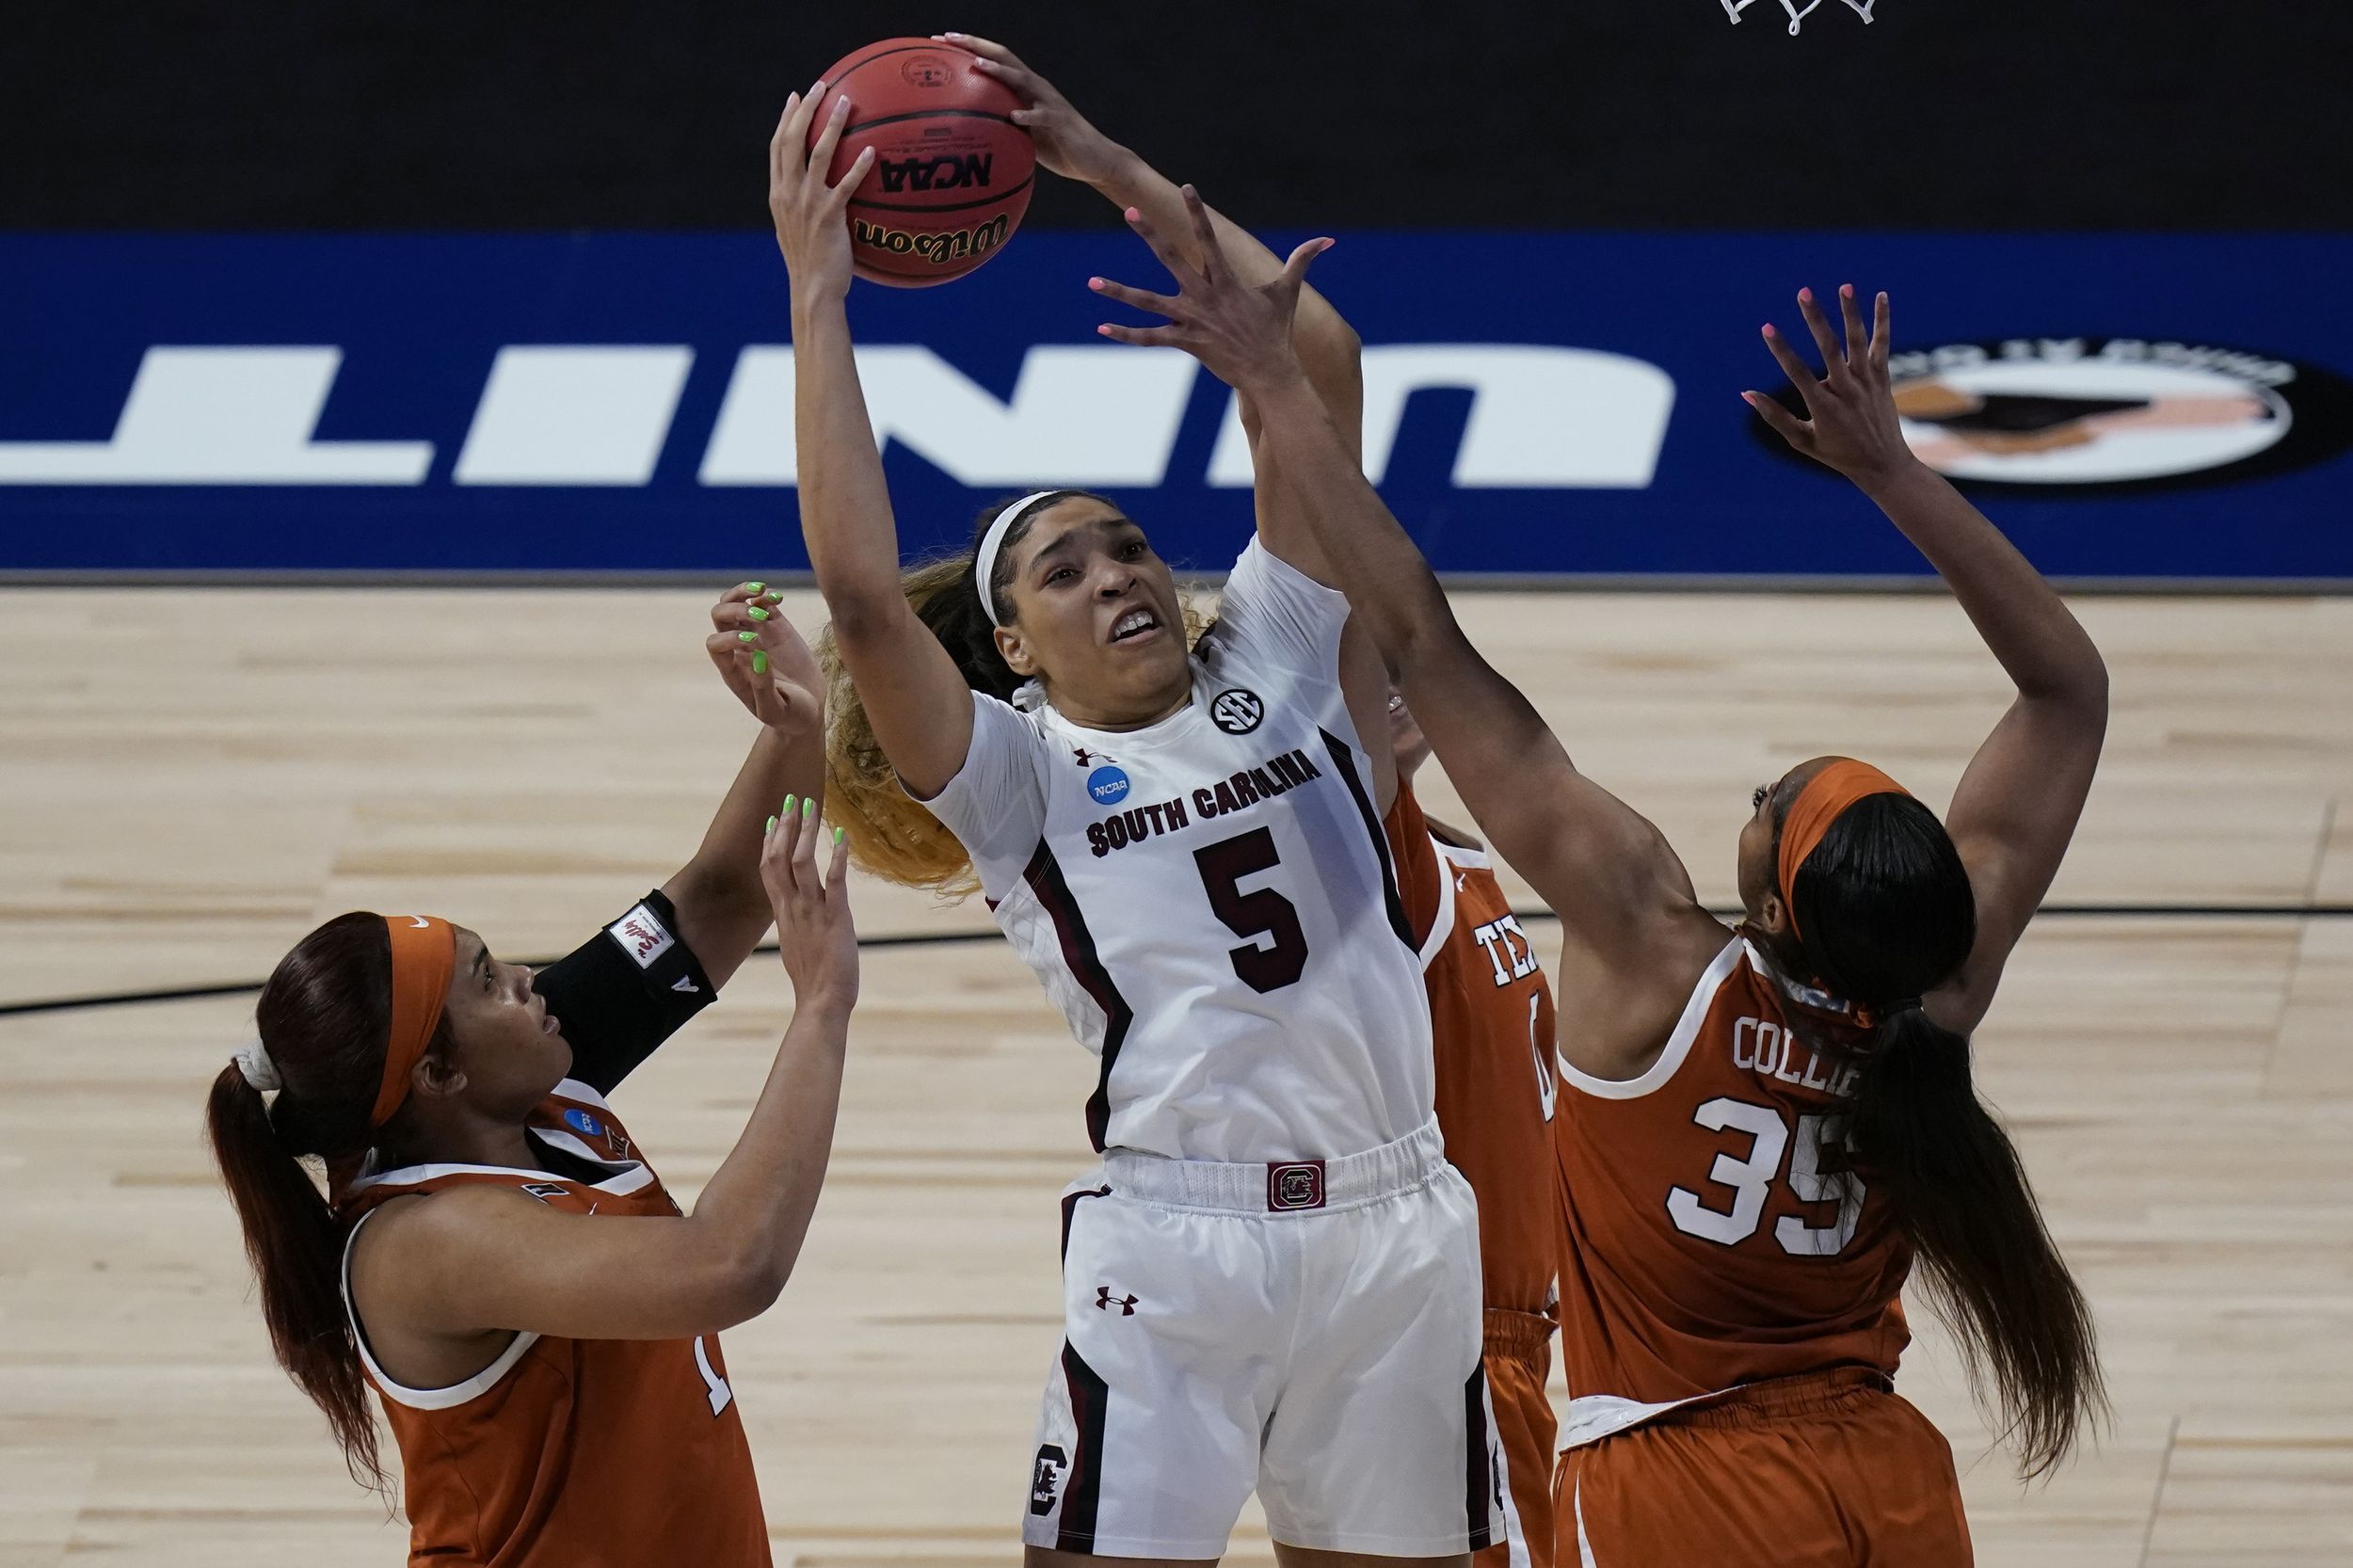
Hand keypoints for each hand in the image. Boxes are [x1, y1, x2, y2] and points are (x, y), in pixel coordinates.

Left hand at [706, 583, 823, 737]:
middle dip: (735, 610)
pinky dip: (766, 596)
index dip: (730, 638)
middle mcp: (739, 649)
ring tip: (761, 591)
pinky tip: (778, 598)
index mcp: (733, 670)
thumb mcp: (776, 709)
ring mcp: (757, 634)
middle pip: (720, 616)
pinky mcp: (776, 628)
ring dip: (742, 593)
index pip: (715, 645)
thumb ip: (763, 687)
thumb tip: (757, 657)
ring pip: (735, 603)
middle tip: (759, 615)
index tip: (757, 643)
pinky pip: (762, 603)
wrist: (809, 709)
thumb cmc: (789, 715)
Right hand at [761, 797, 857, 1011]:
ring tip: (813, 807)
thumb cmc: (812, 980)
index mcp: (783, 914)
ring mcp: (812, 911)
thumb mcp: (796, 947)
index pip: (768, 870)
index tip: (771, 820)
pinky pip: (834, 880)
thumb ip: (795, 926)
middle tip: (792, 800)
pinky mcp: (835, 917)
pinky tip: (843, 835)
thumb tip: (798, 918)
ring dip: (806, 832)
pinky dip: (837, 855)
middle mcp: (792, 908)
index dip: (768, 843)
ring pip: (801, 862)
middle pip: (778, 858)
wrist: (821, 1002)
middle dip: (785, 827)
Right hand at [768, 84, 875, 302]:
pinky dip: (857, 166)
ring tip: (846, 103)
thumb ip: (799, 204)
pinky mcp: (829, 217)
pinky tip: (871, 151)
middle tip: (820, 87)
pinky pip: (845, 185)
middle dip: (805, 109)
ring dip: (832, 125)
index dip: (786, 119)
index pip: (777, 147)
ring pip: (817, 154)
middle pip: (792, 140)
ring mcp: (807, 204)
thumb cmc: (810, 262)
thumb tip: (814, 188)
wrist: (812, 289)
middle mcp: (789, 193)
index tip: (795, 96)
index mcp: (778, 194)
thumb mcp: (795, 228)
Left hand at [934, 33, 1128, 186]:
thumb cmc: (1057, 148)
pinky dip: (1028, 116)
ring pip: (1023, 80)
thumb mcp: (1023, 135)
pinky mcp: (1061, 121)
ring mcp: (1049, 102)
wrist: (1094, 160)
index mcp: (1024, 88)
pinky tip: (1013, 117)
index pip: (994, 59)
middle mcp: (1036, 88)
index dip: (969, 47)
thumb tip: (969, 131)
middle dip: (975, 45)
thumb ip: (1001, 125)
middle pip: (1004, 57)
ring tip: (978, 65)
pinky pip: (1043, 117)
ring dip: (1000, 72)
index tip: (941, 41)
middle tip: (948, 38)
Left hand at [1091, 186, 1330, 396]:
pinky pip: (1150, 338)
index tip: (1186, 187)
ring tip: (1091, 282)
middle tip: (1129, 211)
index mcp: (1226, 280)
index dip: (1197, 211)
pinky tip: (1102, 328)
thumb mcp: (1288, 293)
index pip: (1209, 237)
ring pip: (1149, 302)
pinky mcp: (1185, 342)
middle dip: (1150, 233)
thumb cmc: (1277, 332)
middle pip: (1171, 258)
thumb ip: (1302, 261)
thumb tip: (1328, 240)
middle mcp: (1205, 296)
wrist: (1270, 372)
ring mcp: (1192, 319)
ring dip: (1119, 292)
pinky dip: (1126, 335)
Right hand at [1748, 285, 1917, 490]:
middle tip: (1803, 293)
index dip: (1781, 350)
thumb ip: (1775, 416)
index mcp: (1824, 408)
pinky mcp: (1883, 378)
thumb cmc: (1836, 454)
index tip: (1767, 328)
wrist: (1883, 464)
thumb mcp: (1802, 440)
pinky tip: (1880, 296)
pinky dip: (1882, 320)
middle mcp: (1847, 391)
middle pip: (1830, 349)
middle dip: (1815, 320)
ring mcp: (1867, 383)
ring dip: (1851, 312)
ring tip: (1844, 286)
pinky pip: (1883, 344)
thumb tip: (1746, 394)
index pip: (1798, 373)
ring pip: (1858, 342)